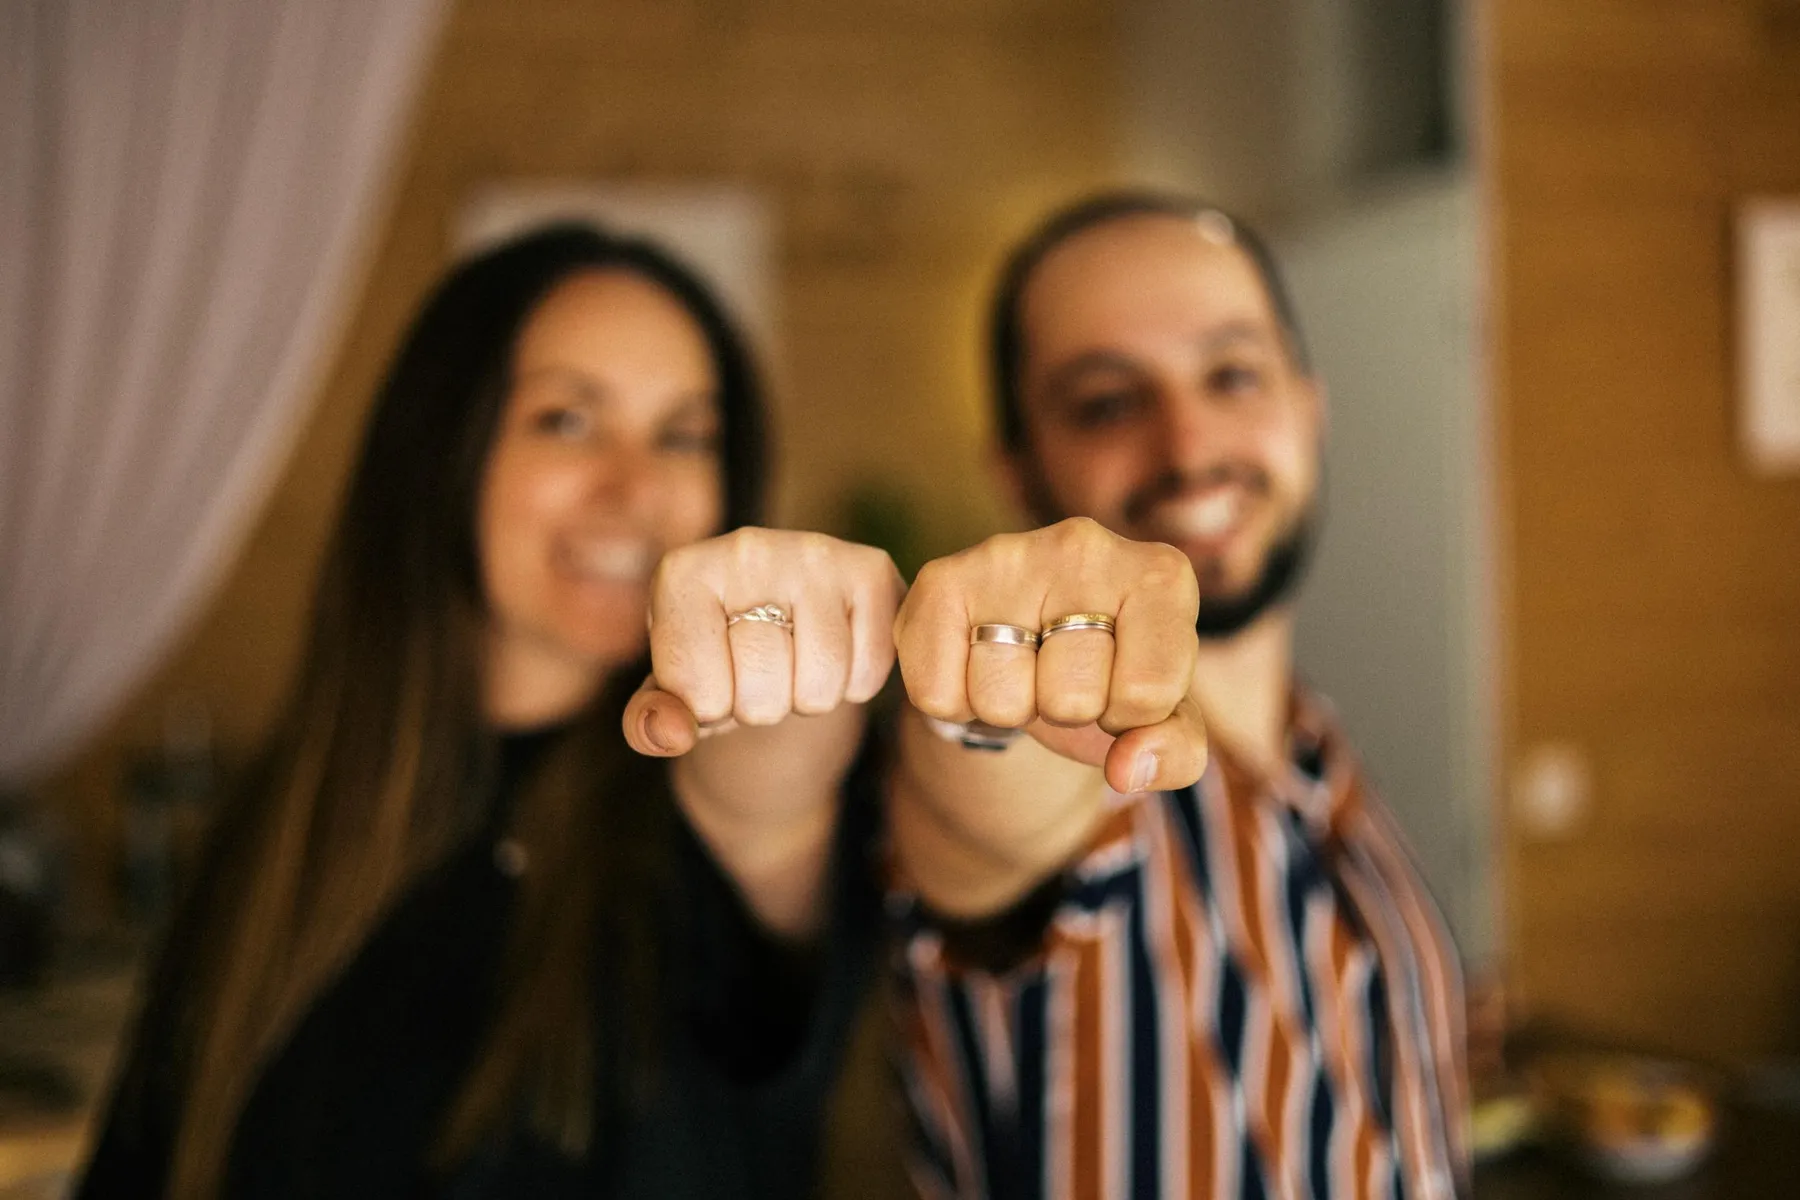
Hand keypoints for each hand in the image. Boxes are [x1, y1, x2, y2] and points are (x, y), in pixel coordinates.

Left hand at [624, 529, 902, 756]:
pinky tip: (836, 650)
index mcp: (682, 574)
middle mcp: (745, 548)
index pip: (696, 692)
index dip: (710, 710)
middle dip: (762, 706)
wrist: (783, 616)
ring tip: (795, 662)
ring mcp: (812, 552)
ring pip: (820, 683)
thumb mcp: (674, 691)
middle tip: (760, 672)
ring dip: (809, 698)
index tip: (711, 679)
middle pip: (761, 689)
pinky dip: (855, 684)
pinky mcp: (869, 568)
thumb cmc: (717, 657)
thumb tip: (668, 735)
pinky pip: (868, 670)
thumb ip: (651, 720)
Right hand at [893, 517, 1205, 793]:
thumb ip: (1175, 750)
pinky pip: (937, 694)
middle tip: (1061, 677)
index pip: (1147, 692)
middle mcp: (1086, 547)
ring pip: (1000, 699)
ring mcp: (1008, 555)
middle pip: (1072, 698)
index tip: (1119, 688)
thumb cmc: (1109, 670)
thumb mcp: (1161, 714)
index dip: (1127, 717)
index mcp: (1160, 576)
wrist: (1031, 632)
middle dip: (1066, 711)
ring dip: (1009, 707)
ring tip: (1021, 668)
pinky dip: (955, 703)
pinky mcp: (941, 578)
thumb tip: (1127, 770)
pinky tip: (976, 663)